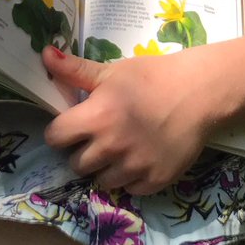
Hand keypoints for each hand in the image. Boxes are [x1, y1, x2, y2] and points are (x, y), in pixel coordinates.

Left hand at [42, 46, 216, 195]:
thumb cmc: (153, 77)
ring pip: (102, 181)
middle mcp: (111, 146)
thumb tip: (44, 54)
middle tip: (99, 139)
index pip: (55, 137)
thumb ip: (75, 70)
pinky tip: (140, 160)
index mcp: (96, 117)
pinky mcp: (156, 180)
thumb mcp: (112, 70)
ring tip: (120, 151)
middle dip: (82, 152)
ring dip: (106, 168)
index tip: (72, 128)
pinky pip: (130, 189)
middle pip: (76, 164)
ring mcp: (134, 166)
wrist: (201, 91)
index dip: (61, 132)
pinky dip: (131, 179)